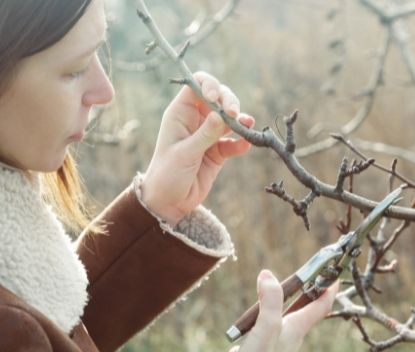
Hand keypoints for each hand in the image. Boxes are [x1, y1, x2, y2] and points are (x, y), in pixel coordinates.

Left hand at [141, 71, 255, 225]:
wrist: (168, 203)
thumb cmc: (167, 174)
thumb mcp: (185, 153)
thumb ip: (205, 134)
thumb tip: (223, 115)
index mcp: (180, 113)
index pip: (197, 85)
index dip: (210, 85)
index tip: (217, 98)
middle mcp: (195, 120)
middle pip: (218, 98)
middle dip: (230, 102)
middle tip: (235, 115)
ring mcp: (208, 135)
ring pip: (229, 118)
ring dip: (240, 120)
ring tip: (247, 125)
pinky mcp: (218, 152)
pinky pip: (233, 141)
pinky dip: (241, 141)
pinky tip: (245, 145)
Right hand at [227, 270, 337, 351]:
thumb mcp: (266, 324)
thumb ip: (269, 299)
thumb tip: (268, 275)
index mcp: (297, 328)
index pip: (321, 306)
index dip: (329, 289)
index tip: (336, 276)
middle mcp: (292, 340)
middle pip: (301, 315)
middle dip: (301, 299)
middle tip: (298, 283)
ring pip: (277, 330)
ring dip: (267, 320)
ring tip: (253, 320)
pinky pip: (258, 347)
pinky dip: (249, 344)